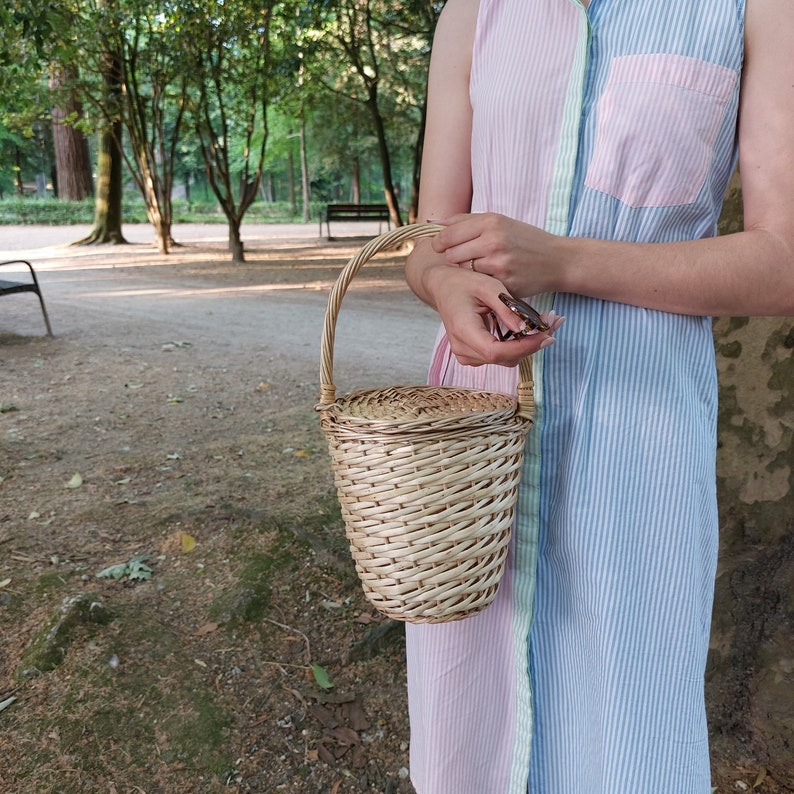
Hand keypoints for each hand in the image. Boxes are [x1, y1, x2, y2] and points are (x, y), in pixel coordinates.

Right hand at [420, 258, 562, 367]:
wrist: (443, 286)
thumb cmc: (463, 282)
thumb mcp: (487, 287)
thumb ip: (507, 308)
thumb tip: (527, 328)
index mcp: (464, 331)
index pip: (497, 352)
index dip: (525, 347)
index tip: (547, 335)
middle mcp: (463, 350)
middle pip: (506, 358)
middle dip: (533, 343)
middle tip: (555, 321)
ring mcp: (467, 355)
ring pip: (507, 359)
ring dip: (528, 344)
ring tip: (546, 322)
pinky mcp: (474, 354)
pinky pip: (501, 356)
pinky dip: (518, 344)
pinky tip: (531, 328)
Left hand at [430, 212, 562, 296]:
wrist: (557, 260)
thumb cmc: (525, 240)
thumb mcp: (499, 222)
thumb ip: (466, 221)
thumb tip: (434, 221)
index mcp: (491, 222)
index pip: (448, 234)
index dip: (439, 242)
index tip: (439, 246)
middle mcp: (493, 241)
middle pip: (452, 254)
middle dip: (452, 257)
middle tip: (463, 258)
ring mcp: (499, 264)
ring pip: (464, 270)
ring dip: (467, 271)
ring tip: (480, 266)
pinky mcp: (504, 283)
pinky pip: (479, 283)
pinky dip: (481, 282)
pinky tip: (491, 276)